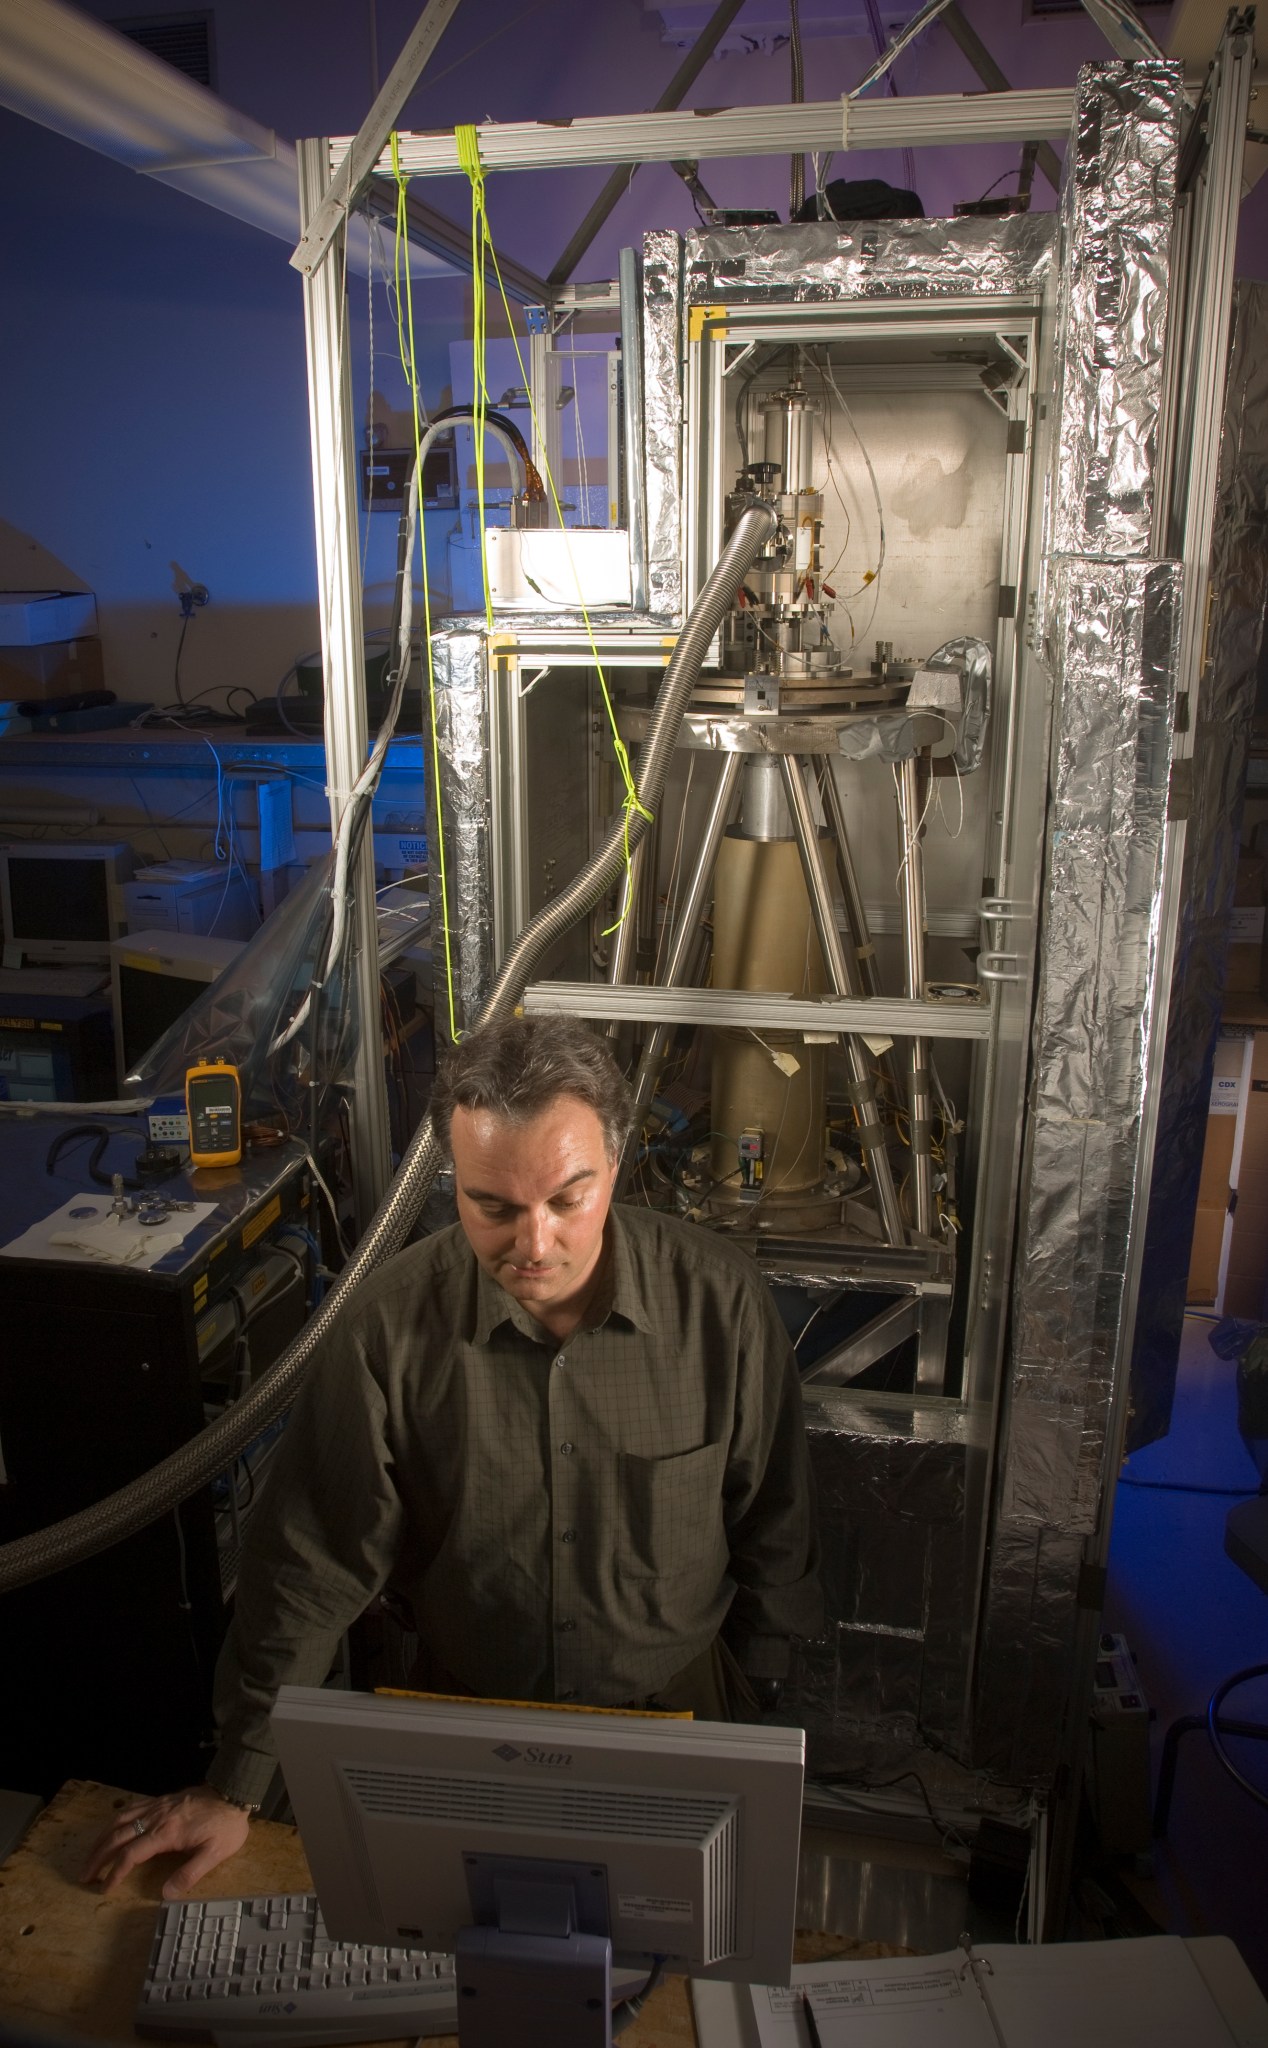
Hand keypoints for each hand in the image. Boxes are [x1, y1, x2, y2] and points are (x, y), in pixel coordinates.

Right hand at [81, 1785, 250, 1898]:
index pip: (131, 1855)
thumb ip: (190, 1874)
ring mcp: (157, 1807)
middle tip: (84, 1875)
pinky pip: (131, 1808)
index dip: (115, 1873)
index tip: (104, 1888)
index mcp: (166, 1833)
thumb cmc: (226, 1826)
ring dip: (102, 1838)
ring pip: (120, 1820)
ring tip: (91, 1855)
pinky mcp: (161, 1800)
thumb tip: (165, 1894)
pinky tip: (112, 1829)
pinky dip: (115, 1821)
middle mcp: (156, 1817)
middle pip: (117, 1836)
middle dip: (98, 1856)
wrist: (234, 1792)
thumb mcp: (215, 1854)